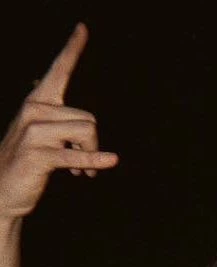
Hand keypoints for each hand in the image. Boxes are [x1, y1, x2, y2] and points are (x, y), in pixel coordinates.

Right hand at [0, 23, 118, 219]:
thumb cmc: (28, 164)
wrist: (2, 192)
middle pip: (88, 119)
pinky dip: (95, 160)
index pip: (58, 70)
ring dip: (90, 156)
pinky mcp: (39, 155)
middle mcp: (34, 110)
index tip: (83, 29)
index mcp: (37, 102)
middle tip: (83, 163)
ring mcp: (35, 132)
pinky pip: (76, 156)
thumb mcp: (44, 137)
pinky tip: (110, 162)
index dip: (72, 49)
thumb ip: (64, 125)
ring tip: (82, 171)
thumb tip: (90, 131)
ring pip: (86, 133)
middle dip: (92, 143)